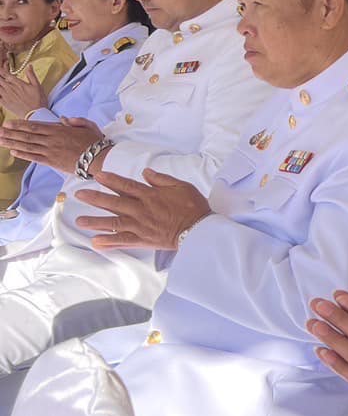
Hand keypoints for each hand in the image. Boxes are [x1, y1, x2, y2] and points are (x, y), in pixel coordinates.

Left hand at [0, 65, 48, 117]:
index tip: (2, 66)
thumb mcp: (38, 86)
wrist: (36, 114)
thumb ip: (31, 75)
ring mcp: (6, 96)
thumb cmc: (38, 100)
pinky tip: (0, 90)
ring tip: (0, 82)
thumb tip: (29, 66)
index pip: (5, 74)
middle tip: (1, 75)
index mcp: (18, 83)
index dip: (2, 69)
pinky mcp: (4, 103)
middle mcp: (10, 89)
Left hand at [0, 115, 104, 171]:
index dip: (20, 125)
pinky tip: (13, 152)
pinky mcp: (52, 162)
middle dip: (11, 133)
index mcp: (59, 129)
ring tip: (1, 141)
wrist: (99, 158)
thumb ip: (75, 121)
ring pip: (28, 146)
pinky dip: (23, 155)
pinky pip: (34, 157)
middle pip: (27, 135)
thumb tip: (64, 119)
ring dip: (12, 143)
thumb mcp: (88, 125)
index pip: (35, 126)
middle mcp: (51, 139)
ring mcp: (50, 151)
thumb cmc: (95, 141)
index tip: (8, 123)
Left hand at [76, 169, 211, 250]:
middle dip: (95, 198)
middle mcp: (141, 210)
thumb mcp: (181, 186)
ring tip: (79, 221)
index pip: (126, 185)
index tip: (97, 176)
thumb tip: (145, 172)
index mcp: (150, 195)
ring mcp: (140, 226)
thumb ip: (161, 179)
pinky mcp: (143, 240)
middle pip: (114, 202)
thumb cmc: (193, 206)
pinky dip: (109, 242)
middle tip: (79, 195)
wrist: (199, 229)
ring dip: (95, 221)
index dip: (111, 180)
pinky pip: (123, 241)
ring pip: (113, 223)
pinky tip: (96, 242)